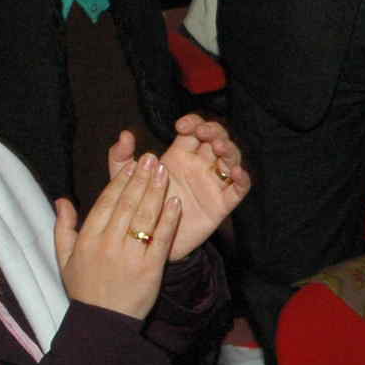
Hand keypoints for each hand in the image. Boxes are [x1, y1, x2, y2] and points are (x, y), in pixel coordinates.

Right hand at [53, 153, 179, 319]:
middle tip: (151, 158)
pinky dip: (169, 219)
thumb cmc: (85, 289)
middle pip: (127, 204)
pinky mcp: (150, 268)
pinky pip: (161, 238)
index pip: (106, 202)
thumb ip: (63, 228)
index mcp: (88, 239)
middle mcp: (108, 243)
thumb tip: (62, 200)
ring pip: (144, 216)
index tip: (132, 164)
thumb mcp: (64, 259)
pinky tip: (175, 201)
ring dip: (155, 191)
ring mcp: (130, 255)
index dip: (121, 181)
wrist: (102, 322)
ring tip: (163, 172)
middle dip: (140, 178)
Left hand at [107, 118, 249, 260]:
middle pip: (217, 138)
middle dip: (213, 130)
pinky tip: (235, 172)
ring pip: (231, 159)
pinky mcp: (222, 204)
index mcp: (180, 155)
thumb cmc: (138, 209)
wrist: (148, 242)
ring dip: (229, 149)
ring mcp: (213, 184)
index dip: (193, 122)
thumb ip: (120, 157)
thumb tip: (125, 134)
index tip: (181, 126)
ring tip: (218, 147)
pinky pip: (240, 188)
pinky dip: (243, 178)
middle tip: (203, 133)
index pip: (195, 130)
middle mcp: (200, 166)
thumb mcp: (124, 181)